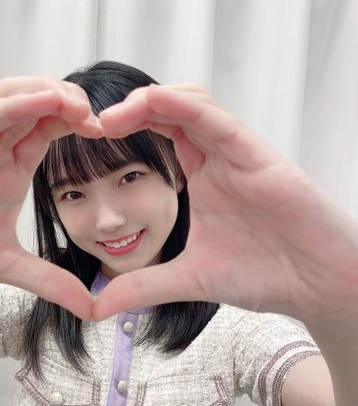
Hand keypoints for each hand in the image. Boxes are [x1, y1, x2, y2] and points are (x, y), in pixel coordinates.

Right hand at [0, 78, 101, 318]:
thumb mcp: (6, 265)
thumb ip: (50, 281)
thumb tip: (92, 309)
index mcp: (10, 166)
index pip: (50, 128)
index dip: (78, 122)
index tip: (109, 132)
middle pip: (35, 103)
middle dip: (69, 101)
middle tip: (100, 116)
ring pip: (9, 97)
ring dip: (44, 94)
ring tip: (75, 105)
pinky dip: (11, 107)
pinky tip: (40, 102)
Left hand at [93, 84, 357, 324]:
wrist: (316, 287)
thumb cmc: (266, 275)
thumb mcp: (188, 279)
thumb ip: (144, 286)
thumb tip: (98, 305)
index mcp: (204, 176)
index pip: (162, 133)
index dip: (127, 127)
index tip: (89, 137)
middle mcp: (221, 157)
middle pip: (173, 108)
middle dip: (132, 108)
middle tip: (94, 122)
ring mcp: (241, 154)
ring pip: (195, 103)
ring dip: (153, 100)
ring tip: (114, 116)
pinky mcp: (262, 159)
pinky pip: (221, 122)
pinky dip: (186, 108)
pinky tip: (155, 103)